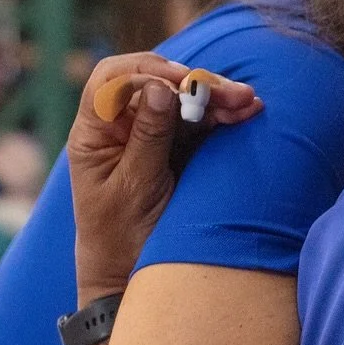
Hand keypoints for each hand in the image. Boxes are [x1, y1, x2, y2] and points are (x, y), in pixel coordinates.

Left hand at [67, 53, 261, 302]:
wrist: (131, 273)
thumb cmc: (121, 236)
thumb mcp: (134, 187)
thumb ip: (148, 137)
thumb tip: (161, 89)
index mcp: (95, 133)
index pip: (113, 81)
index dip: (147, 71)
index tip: (183, 83)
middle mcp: (121, 126)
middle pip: (155, 83)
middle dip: (194, 84)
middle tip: (231, 93)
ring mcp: (150, 134)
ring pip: (183, 100)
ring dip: (216, 96)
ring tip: (248, 102)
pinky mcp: (177, 146)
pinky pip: (200, 120)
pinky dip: (222, 113)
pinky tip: (247, 110)